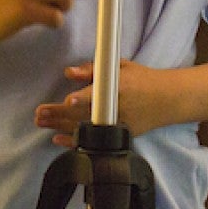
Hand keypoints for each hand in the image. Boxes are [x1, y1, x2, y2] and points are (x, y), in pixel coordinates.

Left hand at [34, 60, 166, 146]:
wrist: (167, 100)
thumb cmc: (142, 79)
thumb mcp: (120, 67)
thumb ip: (93, 69)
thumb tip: (69, 72)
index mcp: (119, 87)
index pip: (98, 93)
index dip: (83, 97)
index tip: (69, 99)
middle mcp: (117, 108)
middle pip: (85, 113)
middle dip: (60, 114)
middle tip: (39, 113)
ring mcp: (117, 124)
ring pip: (84, 128)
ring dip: (60, 126)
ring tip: (41, 123)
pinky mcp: (118, 135)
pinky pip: (92, 140)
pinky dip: (74, 141)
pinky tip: (57, 139)